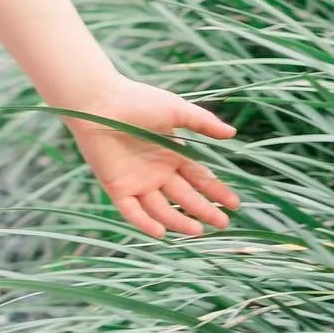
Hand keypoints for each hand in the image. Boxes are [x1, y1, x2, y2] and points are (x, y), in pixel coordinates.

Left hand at [55, 74, 241, 239]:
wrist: (98, 101)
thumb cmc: (136, 100)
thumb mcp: (175, 109)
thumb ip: (203, 123)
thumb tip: (233, 133)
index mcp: (172, 154)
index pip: (199, 178)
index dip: (216, 191)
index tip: (235, 204)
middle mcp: (157, 171)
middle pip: (185, 197)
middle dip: (204, 210)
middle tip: (223, 223)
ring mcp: (137, 181)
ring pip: (162, 209)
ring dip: (179, 221)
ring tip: (198, 231)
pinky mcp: (117, 187)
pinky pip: (132, 211)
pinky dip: (145, 223)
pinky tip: (161, 232)